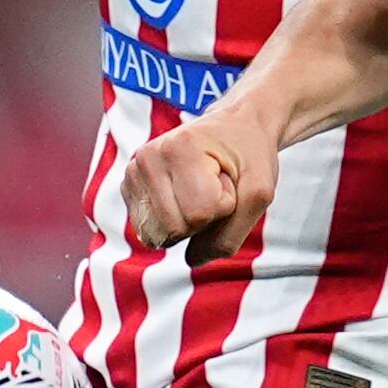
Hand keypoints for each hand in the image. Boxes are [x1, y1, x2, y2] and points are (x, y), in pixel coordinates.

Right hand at [121, 110, 276, 259]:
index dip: (224, 206)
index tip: (228, 179)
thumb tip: (192, 260)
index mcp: (178, 148)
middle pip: (174, 229)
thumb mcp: (259, 194)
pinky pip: (150, 232)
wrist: (236, 127)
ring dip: (188, 221)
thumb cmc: (250, 156)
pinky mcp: (129, 188)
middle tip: (215, 185)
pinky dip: (173, 221)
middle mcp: (147, 158)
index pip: (199, 213)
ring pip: (158, 235)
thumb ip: (230, 236)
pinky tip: (183, 194)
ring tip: (199, 189)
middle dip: (205, 217)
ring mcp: (133, 173)